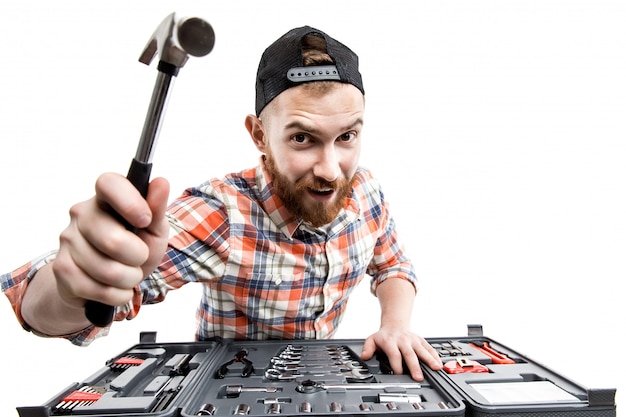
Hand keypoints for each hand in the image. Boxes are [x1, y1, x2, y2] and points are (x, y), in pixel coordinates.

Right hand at [53, 173, 169, 308]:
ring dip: (129, 279)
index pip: (108, 183)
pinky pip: (97, 289)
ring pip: (107, 270)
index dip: (129, 202)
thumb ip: (156, 208)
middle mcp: (82, 214)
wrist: (108, 280)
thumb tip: (161, 182)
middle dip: (138, 257)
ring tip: (128, 274)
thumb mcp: (152, 230)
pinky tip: (115, 287)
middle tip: (139, 257)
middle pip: (113, 241)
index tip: (145, 220)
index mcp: (105, 198)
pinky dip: (116, 294)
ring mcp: (67, 240)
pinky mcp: (61, 268)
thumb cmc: (133, 248)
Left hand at [361, 326, 442, 380]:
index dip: (397, 365)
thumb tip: (364, 356)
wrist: (395, 324)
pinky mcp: (421, 340)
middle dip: (414, 366)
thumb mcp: (372, 340)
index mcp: (390, 342)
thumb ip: (367, 348)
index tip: (399, 375)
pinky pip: (429, 347)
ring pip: (422, 350)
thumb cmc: (384, 336)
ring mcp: (413, 340)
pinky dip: (435, 355)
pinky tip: (439, 363)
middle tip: (419, 377)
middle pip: (409, 354)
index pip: (394, 354)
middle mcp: (403, 341)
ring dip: (429, 359)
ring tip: (435, 368)